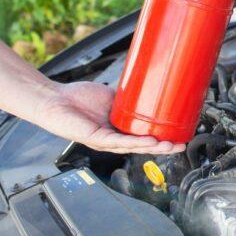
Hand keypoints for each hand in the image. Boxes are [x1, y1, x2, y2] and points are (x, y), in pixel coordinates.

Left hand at [33, 81, 185, 153]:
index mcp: (118, 129)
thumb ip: (127, 97)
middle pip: (142, 146)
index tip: (179, 135)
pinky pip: (118, 142)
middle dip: (163, 148)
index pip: (143, 137)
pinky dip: (135, 143)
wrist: (54, 100)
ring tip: (171, 146)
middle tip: (181, 145)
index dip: (161, 139)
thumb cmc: (76, 98)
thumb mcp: (110, 97)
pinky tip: (148, 142)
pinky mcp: (96, 138)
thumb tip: (146, 87)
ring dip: (153, 148)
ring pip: (133, 147)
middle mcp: (112, 138)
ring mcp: (104, 140)